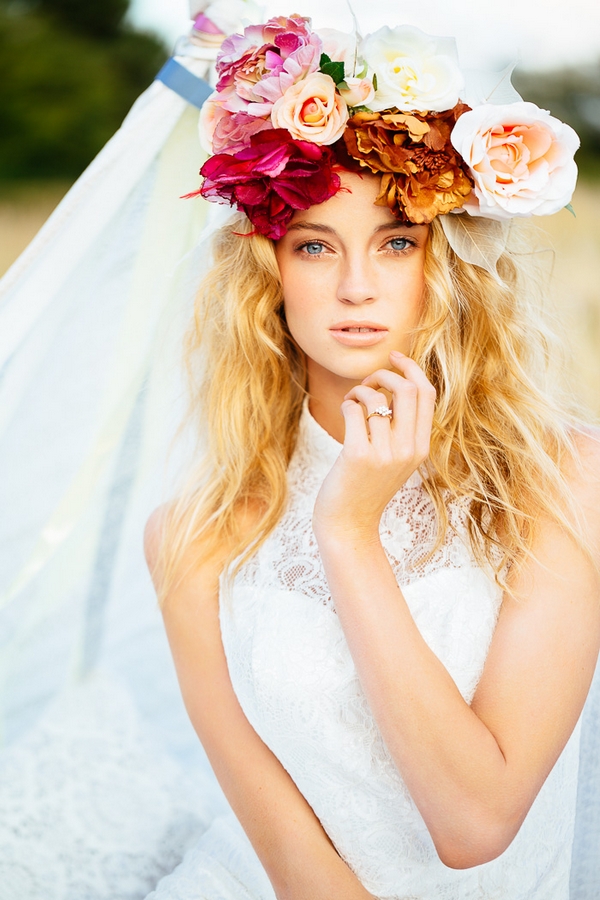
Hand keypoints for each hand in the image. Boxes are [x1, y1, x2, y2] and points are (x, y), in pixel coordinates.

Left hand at [313, 351, 435, 542]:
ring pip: (376, 398)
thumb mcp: (395, 459)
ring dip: (358, 391)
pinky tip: (344, 411)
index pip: (428, 394)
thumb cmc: (366, 487)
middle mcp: (408, 450)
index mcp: (421, 448)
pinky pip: (354, 410)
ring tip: (351, 402)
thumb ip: (400, 428)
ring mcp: (385, 454)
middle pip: (407, 389)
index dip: (412, 369)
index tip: (395, 357)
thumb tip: (393, 385)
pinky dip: (347, 403)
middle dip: (385, 374)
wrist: (349, 524)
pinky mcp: (359, 455)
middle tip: (368, 382)